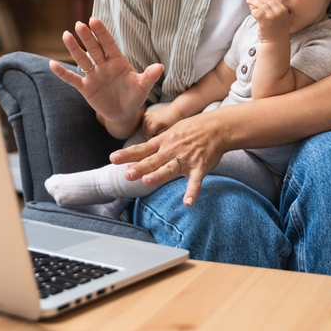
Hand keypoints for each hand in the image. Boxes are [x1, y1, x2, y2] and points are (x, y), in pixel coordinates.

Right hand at [49, 17, 163, 138]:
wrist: (125, 113)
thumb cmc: (135, 96)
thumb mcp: (143, 87)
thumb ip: (149, 76)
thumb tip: (160, 67)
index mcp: (118, 62)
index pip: (108, 44)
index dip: (101, 33)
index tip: (94, 20)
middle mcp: (104, 66)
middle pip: (94, 49)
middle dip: (87, 37)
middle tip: (80, 24)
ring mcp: (93, 76)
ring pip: (82, 60)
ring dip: (74, 48)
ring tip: (66, 35)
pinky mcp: (86, 88)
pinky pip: (72, 79)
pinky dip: (63, 73)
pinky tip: (52, 64)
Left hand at [109, 112, 227, 206]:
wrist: (217, 127)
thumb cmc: (191, 130)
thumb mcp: (170, 133)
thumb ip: (154, 146)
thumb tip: (134, 158)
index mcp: (163, 142)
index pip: (142, 149)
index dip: (127, 154)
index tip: (113, 159)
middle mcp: (172, 150)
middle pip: (153, 160)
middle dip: (140, 167)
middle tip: (127, 175)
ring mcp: (186, 159)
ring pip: (170, 169)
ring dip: (159, 175)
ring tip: (147, 182)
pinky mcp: (200, 167)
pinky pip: (196, 181)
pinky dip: (192, 192)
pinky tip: (188, 203)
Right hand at [141, 104, 185, 137]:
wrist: (176, 111)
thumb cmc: (173, 121)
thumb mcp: (167, 130)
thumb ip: (159, 135)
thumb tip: (153, 138)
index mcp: (155, 122)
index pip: (148, 133)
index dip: (149, 138)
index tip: (152, 141)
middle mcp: (151, 117)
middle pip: (145, 129)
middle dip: (147, 134)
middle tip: (152, 137)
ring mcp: (150, 113)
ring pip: (143, 123)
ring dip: (145, 129)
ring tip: (150, 132)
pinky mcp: (151, 111)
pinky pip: (144, 117)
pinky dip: (144, 122)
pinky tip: (148, 125)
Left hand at [247, 0, 290, 41]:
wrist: (276, 42)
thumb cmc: (277, 31)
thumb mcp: (281, 19)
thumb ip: (276, 10)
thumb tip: (267, 1)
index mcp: (284, 10)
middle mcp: (279, 12)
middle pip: (266, 1)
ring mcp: (273, 16)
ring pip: (260, 5)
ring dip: (253, 3)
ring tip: (248, 1)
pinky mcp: (265, 21)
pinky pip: (256, 12)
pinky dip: (253, 11)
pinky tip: (252, 11)